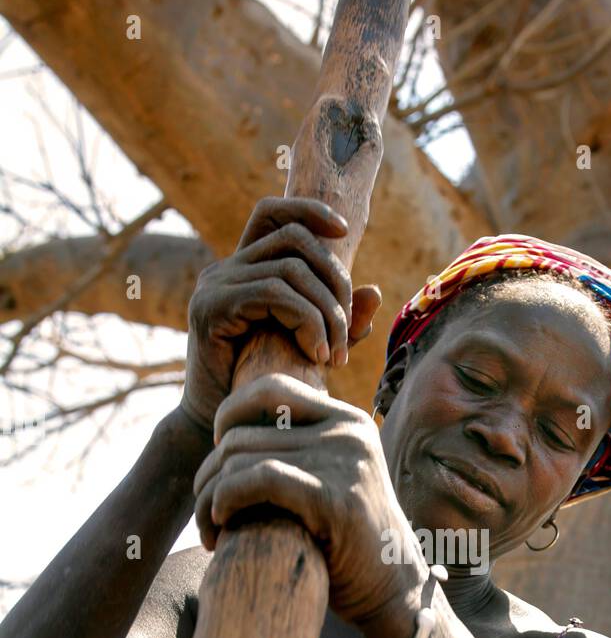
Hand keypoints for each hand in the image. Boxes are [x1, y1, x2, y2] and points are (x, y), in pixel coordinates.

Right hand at [181, 196, 381, 433]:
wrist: (218, 427)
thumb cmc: (264, 387)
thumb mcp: (308, 347)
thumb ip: (338, 321)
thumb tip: (373, 291)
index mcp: (244, 269)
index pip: (271, 214)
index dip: (308, 210)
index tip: (343, 232)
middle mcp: (224, 270)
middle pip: (294, 238)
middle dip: (335, 280)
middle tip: (348, 334)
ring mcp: (214, 286)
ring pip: (290, 269)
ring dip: (326, 312)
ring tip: (334, 356)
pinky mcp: (211, 309)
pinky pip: (274, 294)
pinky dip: (306, 321)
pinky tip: (316, 355)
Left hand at [191, 373, 429, 637]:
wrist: (394, 591)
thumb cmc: (349, 545)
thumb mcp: (331, 481)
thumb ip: (300, 451)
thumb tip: (231, 434)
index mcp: (347, 421)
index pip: (270, 388)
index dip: (229, 414)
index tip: (219, 457)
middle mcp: (348, 432)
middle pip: (243, 432)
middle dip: (209, 472)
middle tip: (207, 512)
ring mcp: (344, 461)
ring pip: (240, 457)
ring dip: (208, 497)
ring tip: (210, 529)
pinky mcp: (335, 497)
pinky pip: (257, 480)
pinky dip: (225, 500)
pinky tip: (220, 526)